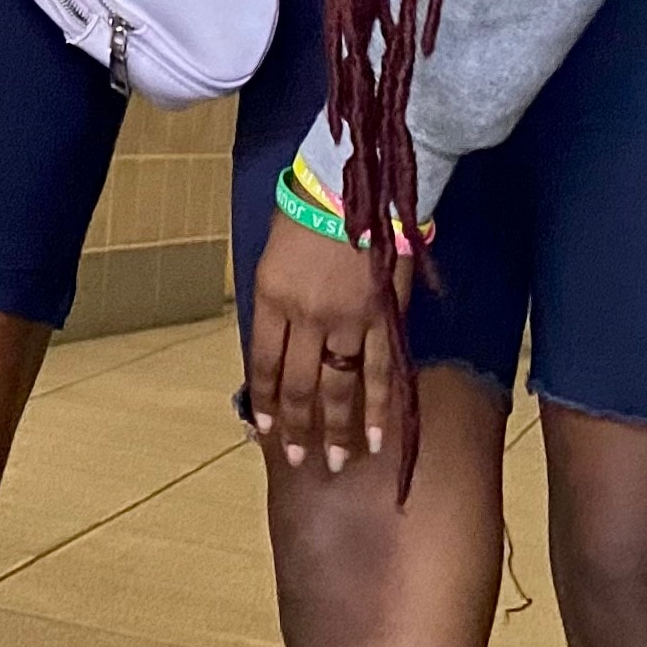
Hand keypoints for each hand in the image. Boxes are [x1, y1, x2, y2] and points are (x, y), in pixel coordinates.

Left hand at [246, 210, 409, 473]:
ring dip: (335, 430)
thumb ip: (277, 303)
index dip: (265, 402)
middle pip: (300, 385)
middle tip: (299, 460)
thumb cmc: (308, 210)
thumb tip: (280, 348)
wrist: (356, 184)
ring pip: (340, 388)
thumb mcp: (273, 254)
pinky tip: (374, 438)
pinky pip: (381, 373)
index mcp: (271, 298)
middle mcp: (306, 317)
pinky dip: (376, 409)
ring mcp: (347, 321)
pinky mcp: (384, 318)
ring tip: (334, 462)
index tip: (267, 432)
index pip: (263, 364)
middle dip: (298, 428)